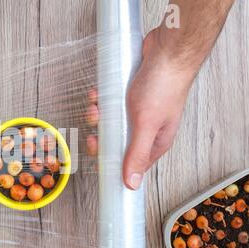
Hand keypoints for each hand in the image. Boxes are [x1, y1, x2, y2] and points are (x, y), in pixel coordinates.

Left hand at [85, 28, 197, 189]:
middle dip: (100, 137)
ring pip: (109, 122)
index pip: (131, 163)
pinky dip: (101, 99)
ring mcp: (136, 110)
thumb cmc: (165, 84)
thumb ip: (137, 154)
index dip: (111, 163)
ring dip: (98, 115)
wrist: (168, 49)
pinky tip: (98, 93)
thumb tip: (132, 182)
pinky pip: (109, 103)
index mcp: (155, 141)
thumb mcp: (147, 125)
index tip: (97, 161)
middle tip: (94, 133)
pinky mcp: (128, 94)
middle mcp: (147, 128)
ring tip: (96, 106)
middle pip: (115, 142)